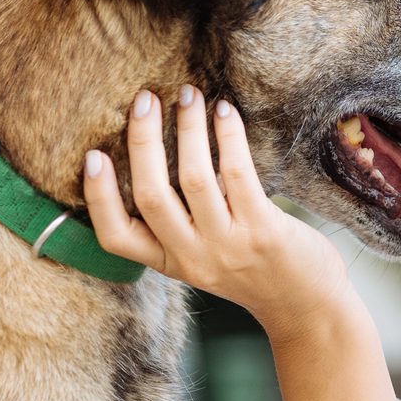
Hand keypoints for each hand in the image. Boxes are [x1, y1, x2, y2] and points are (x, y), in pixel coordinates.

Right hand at [81, 85, 353, 338]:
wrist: (307, 306)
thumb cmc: (255, 270)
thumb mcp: (204, 257)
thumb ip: (181, 222)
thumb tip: (161, 154)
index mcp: (170, 262)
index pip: (116, 237)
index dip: (98, 196)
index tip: (92, 155)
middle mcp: (193, 257)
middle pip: (151, 196)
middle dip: (142, 141)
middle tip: (145, 99)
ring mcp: (228, 246)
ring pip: (193, 179)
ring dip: (188, 128)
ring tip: (188, 94)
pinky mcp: (263, 231)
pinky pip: (237, 174)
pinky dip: (227, 136)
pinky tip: (224, 111)